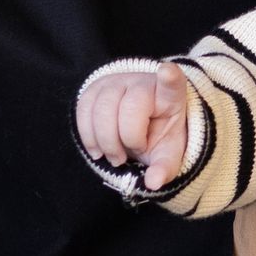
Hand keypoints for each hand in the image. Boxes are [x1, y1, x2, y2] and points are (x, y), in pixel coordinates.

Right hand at [78, 62, 193, 189]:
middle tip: (127, 156)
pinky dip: (88, 134)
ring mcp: (117, 80)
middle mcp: (143, 81)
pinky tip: (97, 148)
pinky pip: (83, 108)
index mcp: (170, 96)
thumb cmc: (157, 136)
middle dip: (125, 139)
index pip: (172, 82)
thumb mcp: (166, 154)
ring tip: (114, 155)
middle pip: (130, 107)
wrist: (138, 125)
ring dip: (104, 140)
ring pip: (102, 107)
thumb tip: (154, 183)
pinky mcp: (95, 86)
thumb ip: (164, 168)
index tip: (166, 72)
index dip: (169, 77)